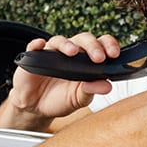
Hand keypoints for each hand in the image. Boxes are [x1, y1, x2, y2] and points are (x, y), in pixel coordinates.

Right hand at [1, 33, 119, 124]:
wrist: (36, 107)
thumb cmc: (60, 99)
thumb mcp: (78, 99)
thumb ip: (92, 91)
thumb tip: (107, 86)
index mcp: (86, 60)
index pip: (100, 45)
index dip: (108, 45)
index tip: (114, 54)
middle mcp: (70, 52)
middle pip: (83, 39)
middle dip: (92, 46)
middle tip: (98, 57)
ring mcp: (51, 53)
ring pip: (59, 40)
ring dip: (67, 44)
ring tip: (72, 52)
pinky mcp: (33, 58)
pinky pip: (33, 46)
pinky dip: (36, 44)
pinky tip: (40, 45)